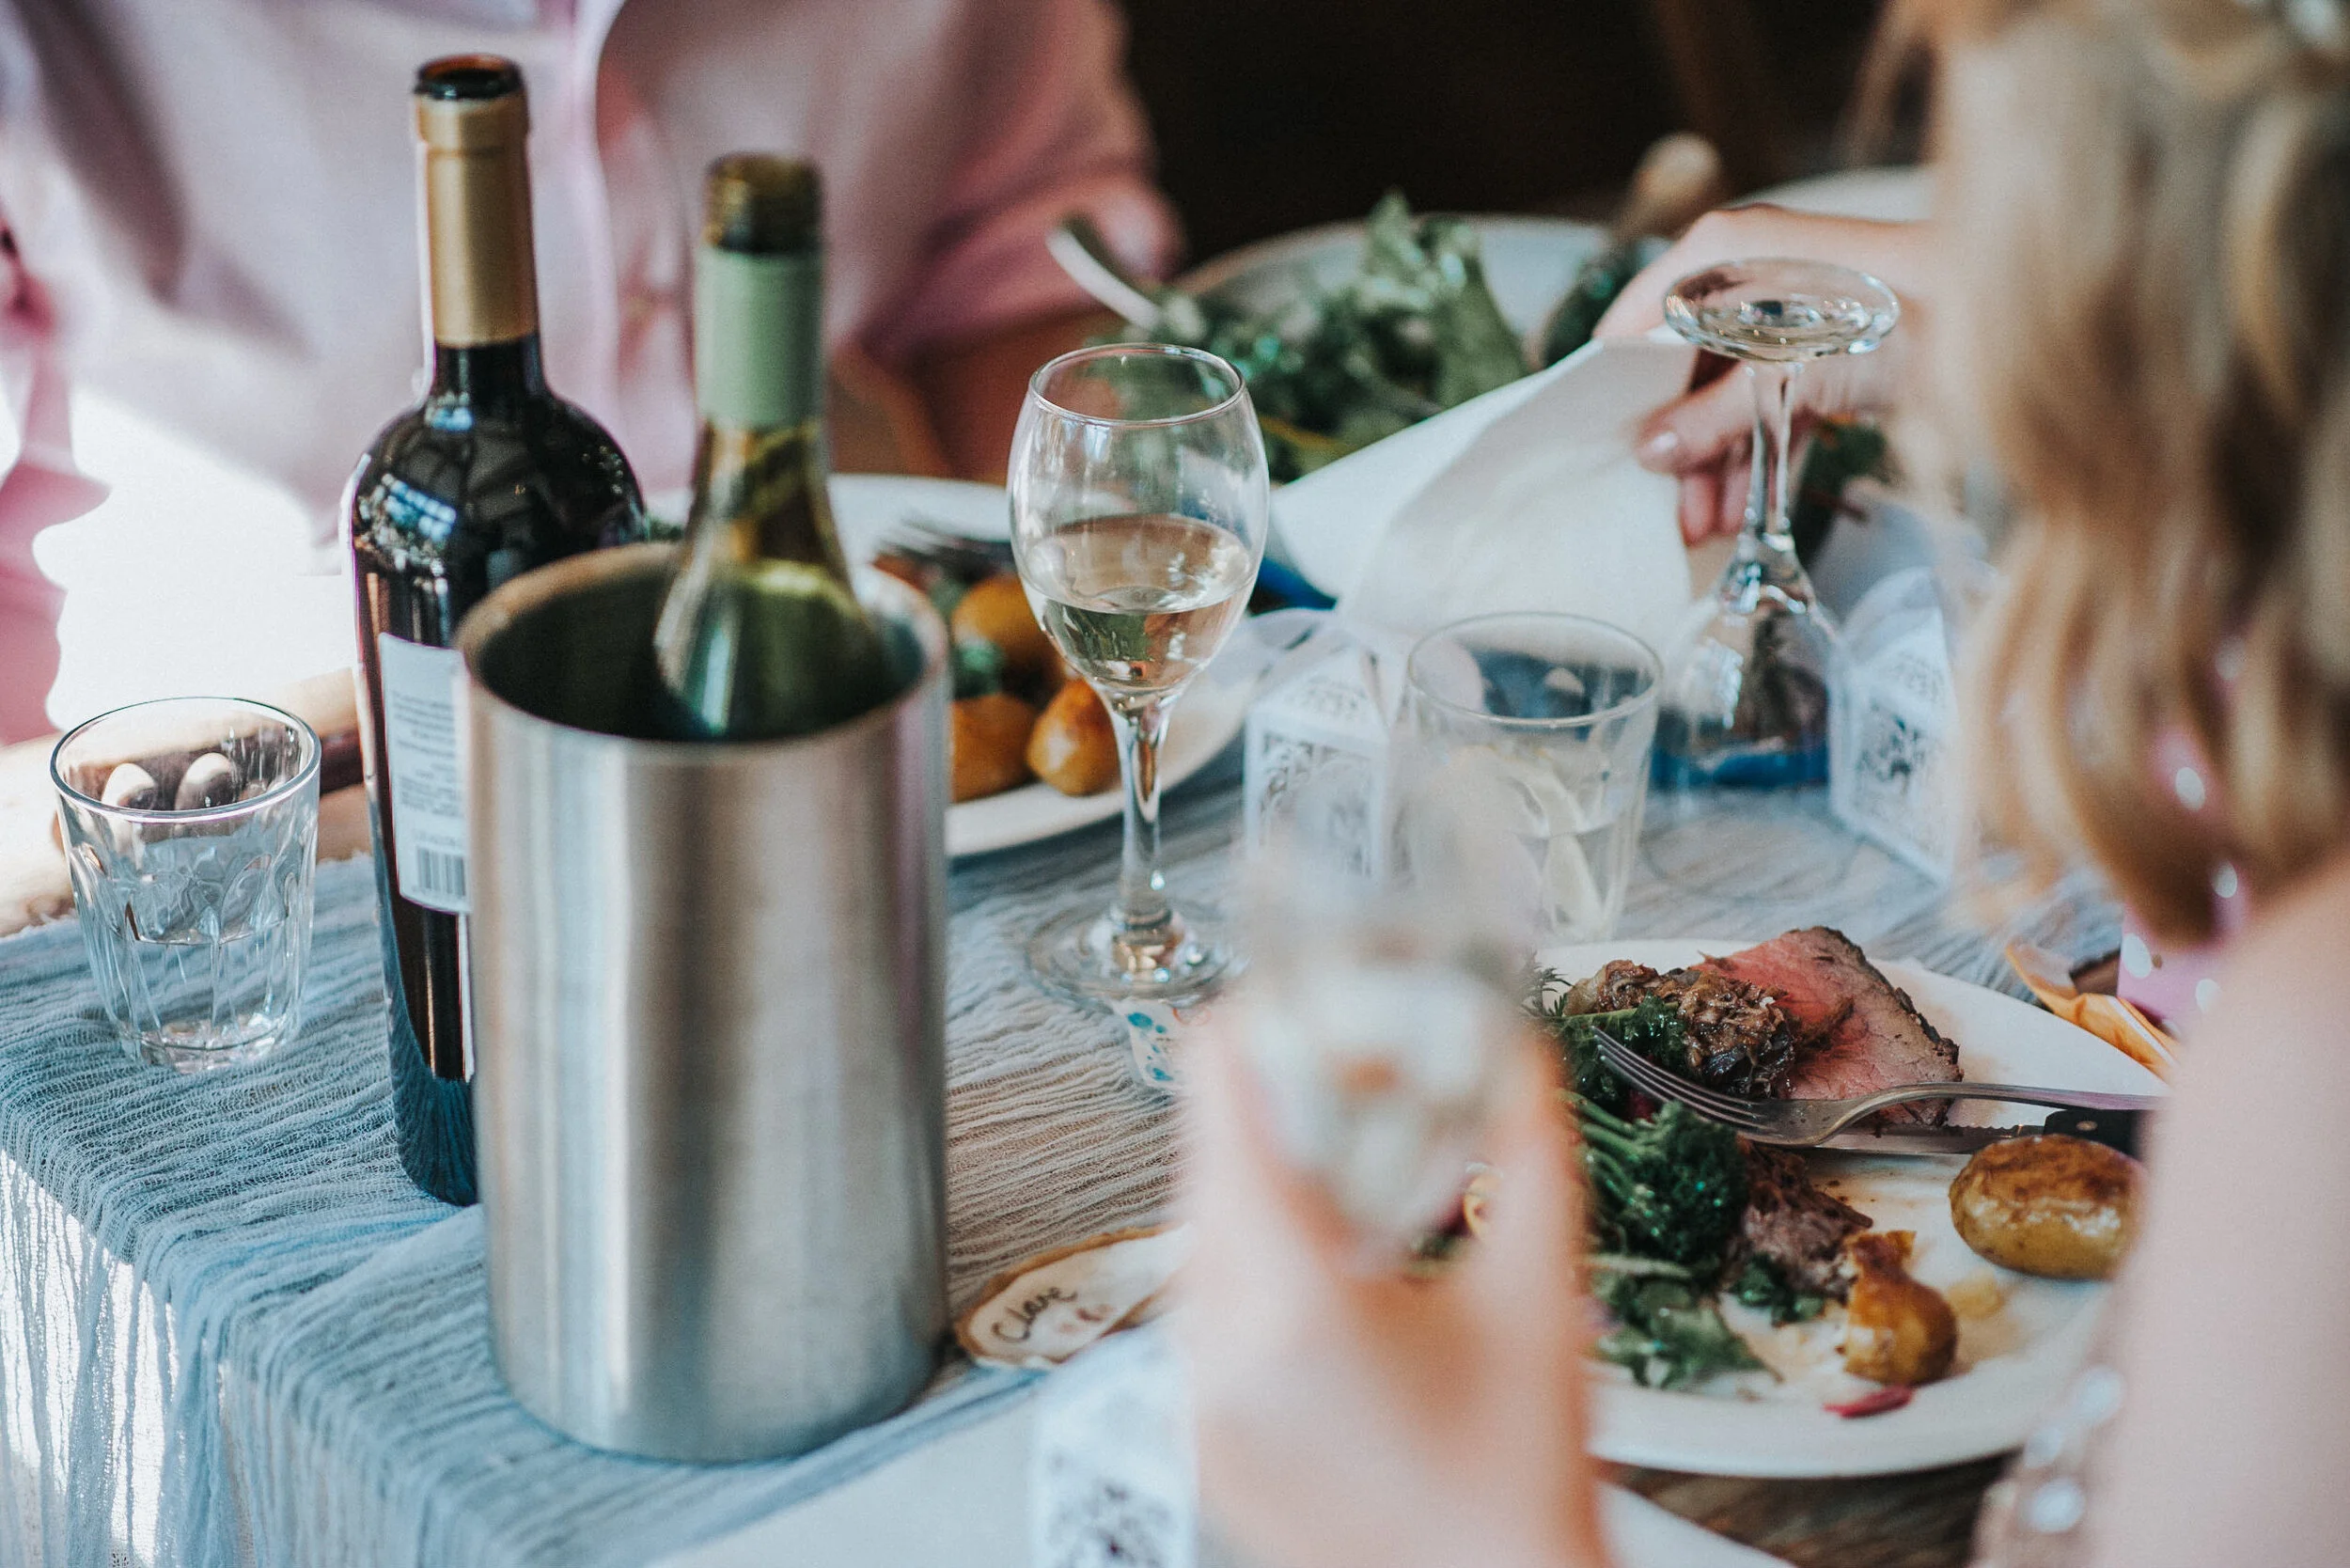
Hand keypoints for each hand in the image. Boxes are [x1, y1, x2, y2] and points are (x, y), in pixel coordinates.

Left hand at [1176, 1026, 1608, 1567]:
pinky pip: (1202, 1310)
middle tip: (1345, 1076)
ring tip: (1346, 1176)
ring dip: (1259, 1186)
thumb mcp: (1541, 1291)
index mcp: (1293, 1301)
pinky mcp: (1197, 1435)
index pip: (1221, 1105)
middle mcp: (1217, 1348)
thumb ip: (1530, 1145)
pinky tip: (1330, 1270)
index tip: (1300, 994)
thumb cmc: (1522, 1474)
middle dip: (1271, 1106)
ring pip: (1198, 1236)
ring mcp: (1195, 1399)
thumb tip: (1512, 1043)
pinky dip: (1251, 1268)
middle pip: (1206, 1164)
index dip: (1255, 1027)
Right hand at [1595, 205, 1930, 543]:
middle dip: (1674, 436)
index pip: (1648, 305)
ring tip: (1701, 524)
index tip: (1591, 430)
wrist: (2024, 323)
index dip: (1617, 370)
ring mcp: (1800, 317)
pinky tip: (1741, 507)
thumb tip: (1652, 452)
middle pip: (1689, 360)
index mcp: (1737, 250)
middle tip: (1657, 502)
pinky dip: (1759, 456)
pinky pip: (1776, 407)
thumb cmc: (1914, 315)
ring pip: (1732, 393)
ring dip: (1714, 460)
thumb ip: (1720, 412)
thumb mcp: (1795, 372)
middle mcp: (1760, 274)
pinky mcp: (1837, 355)